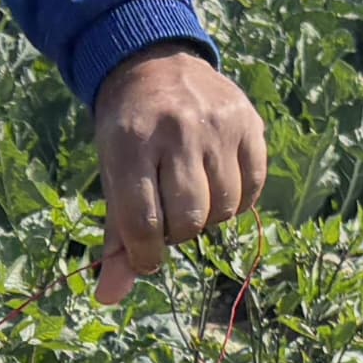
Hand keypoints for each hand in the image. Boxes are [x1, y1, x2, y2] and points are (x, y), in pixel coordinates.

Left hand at [91, 46, 268, 303]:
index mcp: (131, 145)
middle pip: (189, 219)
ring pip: (224, 208)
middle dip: (178, 234)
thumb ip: (116, 236)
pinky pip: (252, 188)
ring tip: (192, 198)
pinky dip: (236, 200)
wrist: (154, 65)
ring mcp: (217, 124)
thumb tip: (110, 297)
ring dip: (208, 218)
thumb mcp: (112, 176)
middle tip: (169, 217)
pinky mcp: (248, 122)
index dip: (146, 255)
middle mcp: (177, 130)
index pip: (143, 222)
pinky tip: (217, 185)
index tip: (147, 257)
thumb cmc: (128, 134)